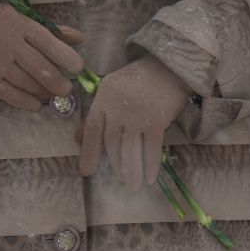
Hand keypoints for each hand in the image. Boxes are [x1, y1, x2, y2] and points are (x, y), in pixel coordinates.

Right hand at [0, 2, 83, 110]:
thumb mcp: (23, 18)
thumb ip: (51, 30)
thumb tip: (80, 39)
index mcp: (22, 26)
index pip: (48, 42)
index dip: (66, 56)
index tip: (79, 68)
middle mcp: (10, 44)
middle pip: (39, 67)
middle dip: (57, 81)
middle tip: (67, 89)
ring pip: (26, 83)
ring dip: (43, 92)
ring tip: (53, 95)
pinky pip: (8, 94)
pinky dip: (24, 101)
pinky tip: (36, 104)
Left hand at [77, 56, 191, 190]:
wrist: (172, 65)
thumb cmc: (139, 78)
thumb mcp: (111, 87)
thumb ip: (96, 111)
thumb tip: (77, 139)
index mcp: (104, 97)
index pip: (91, 128)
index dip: (88, 152)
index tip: (86, 171)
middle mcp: (118, 107)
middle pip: (111, 143)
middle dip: (114, 165)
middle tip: (118, 180)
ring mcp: (137, 115)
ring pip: (129, 150)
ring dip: (131, 172)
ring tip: (132, 185)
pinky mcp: (157, 121)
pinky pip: (151, 150)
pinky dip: (150, 166)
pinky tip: (150, 178)